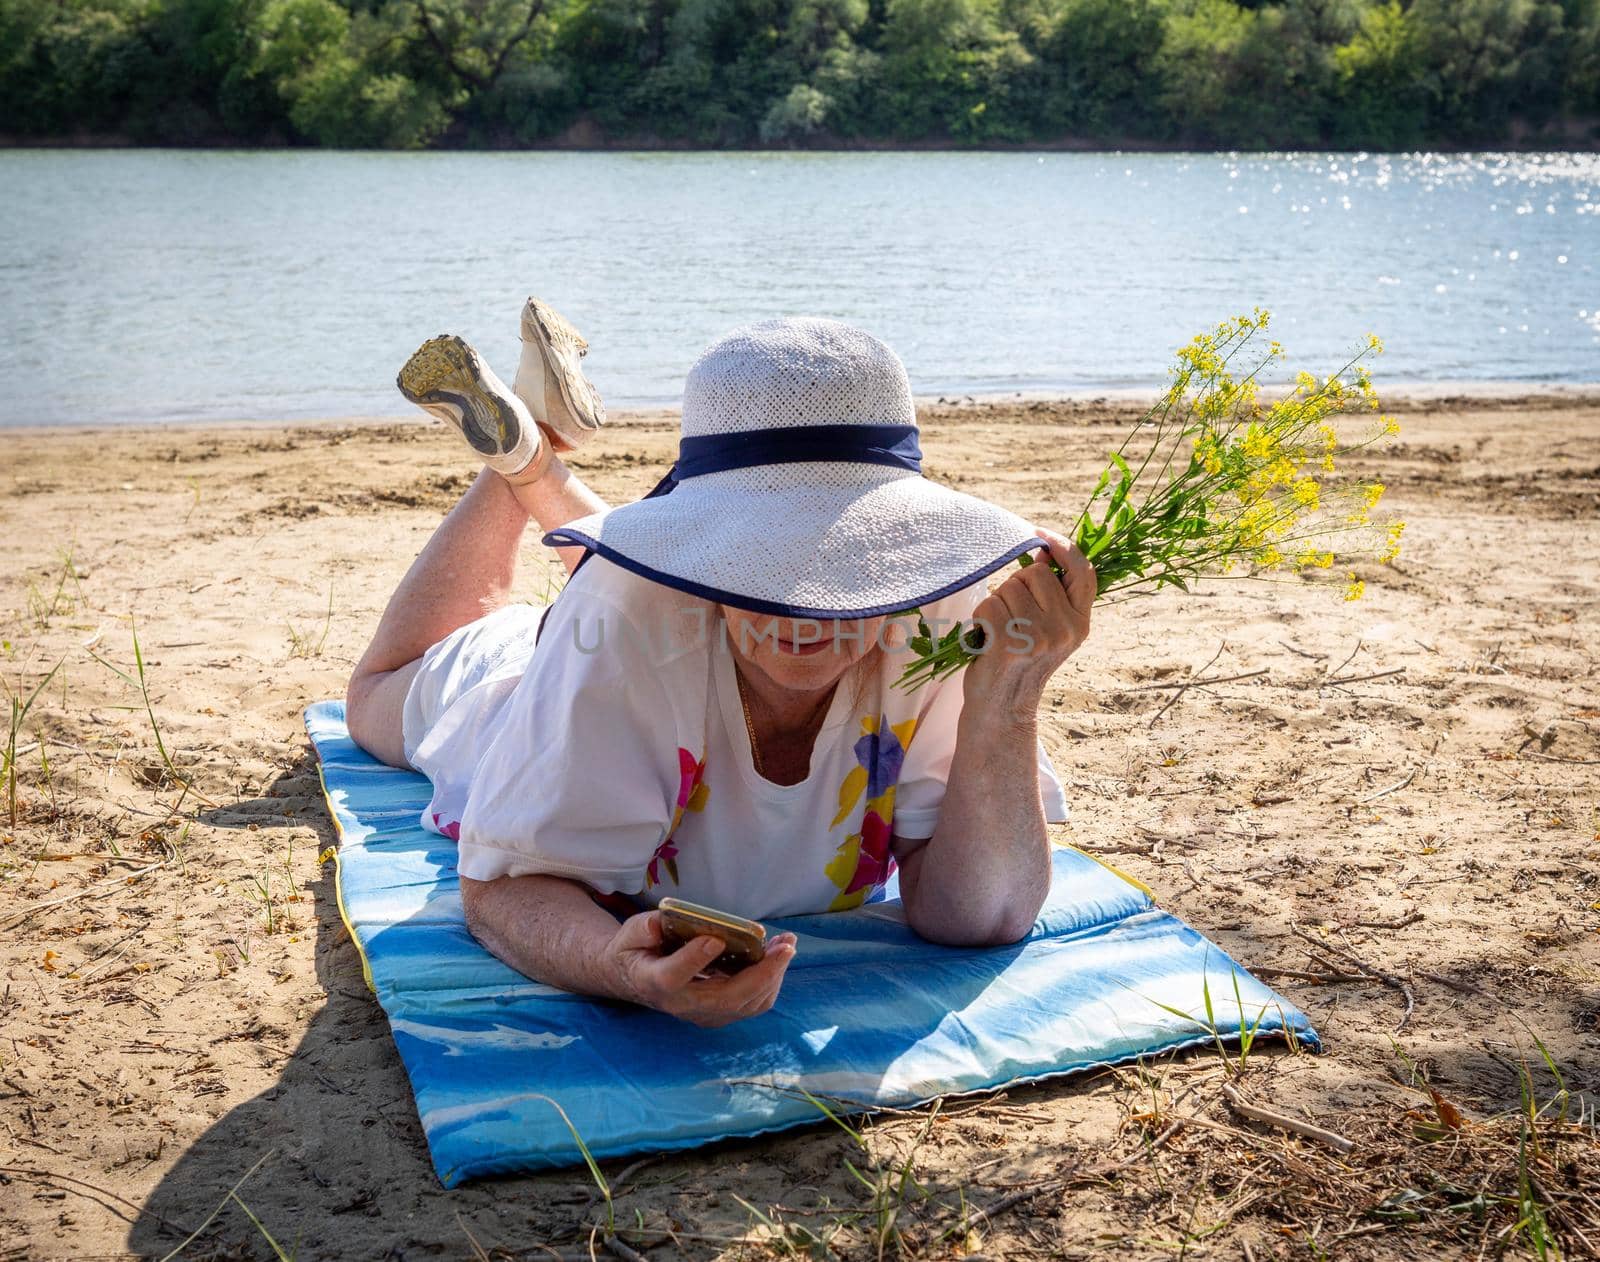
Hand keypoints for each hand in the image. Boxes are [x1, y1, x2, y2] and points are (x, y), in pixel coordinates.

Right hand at [606, 910, 797, 1027]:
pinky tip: (777, 955)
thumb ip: (644, 929)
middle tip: (785, 945)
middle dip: (763, 972)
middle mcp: (682, 1004)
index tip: (716, 939)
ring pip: (747, 1003)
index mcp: (655, 981)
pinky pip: (752, 1004)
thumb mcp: (630, 933)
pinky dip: (771, 980)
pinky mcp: (719, 1013)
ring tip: (786, 943)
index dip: (695, 959)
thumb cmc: (635, 950)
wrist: (635, 979)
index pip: (674, 976)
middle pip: (727, 997)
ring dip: (773, 975)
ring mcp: (703, 1014)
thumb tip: (660, 926)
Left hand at [962, 526, 1094, 717]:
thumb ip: (1054, 597)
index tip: (1038, 537)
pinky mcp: (1010, 646)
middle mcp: (1066, 630)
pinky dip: (980, 617)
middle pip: (1036, 574)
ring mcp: (1039, 639)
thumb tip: (1042, 554)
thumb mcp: (1051, 631)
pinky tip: (985, 639)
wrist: (1003, 709)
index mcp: (1081, 624)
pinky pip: (988, 606)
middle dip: (1016, 585)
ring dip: (997, 603)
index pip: (1082, 572)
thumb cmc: (1021, 661)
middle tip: (1012, 618)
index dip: (1062, 547)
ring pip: (1008, 588)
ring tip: (1000, 632)